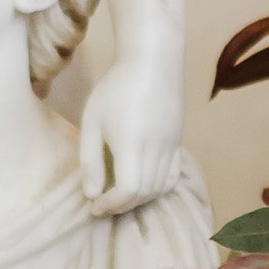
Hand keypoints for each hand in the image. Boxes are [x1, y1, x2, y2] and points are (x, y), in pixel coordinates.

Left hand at [80, 51, 180, 210]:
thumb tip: (92, 194)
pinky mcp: (178, 142)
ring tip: (119, 195)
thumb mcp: (93, 121)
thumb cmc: (116, 88)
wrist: (153, 62)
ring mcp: (171, 147)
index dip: (111, 204)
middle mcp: (156, 150)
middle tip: (103, 203)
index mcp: (131, 144)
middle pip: (144, 193)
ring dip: (139, 199)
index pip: (128, 190)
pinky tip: (142, 184)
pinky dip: (157, 189)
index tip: (94, 205)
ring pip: (159, 188)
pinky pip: (172, 176)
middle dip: (122, 205)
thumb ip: (90, 159)